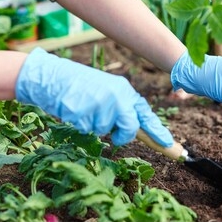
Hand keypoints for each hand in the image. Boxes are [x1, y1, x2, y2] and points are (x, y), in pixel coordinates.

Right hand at [16, 48, 172, 146]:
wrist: (53, 77)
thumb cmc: (81, 86)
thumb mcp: (107, 92)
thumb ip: (122, 107)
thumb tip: (135, 128)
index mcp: (125, 90)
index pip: (145, 113)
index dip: (157, 130)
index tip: (168, 143)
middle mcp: (118, 96)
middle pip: (130, 127)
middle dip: (123, 136)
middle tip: (115, 136)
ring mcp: (103, 103)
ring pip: (106, 130)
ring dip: (96, 125)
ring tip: (86, 108)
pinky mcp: (87, 112)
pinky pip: (89, 129)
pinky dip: (82, 124)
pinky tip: (76, 110)